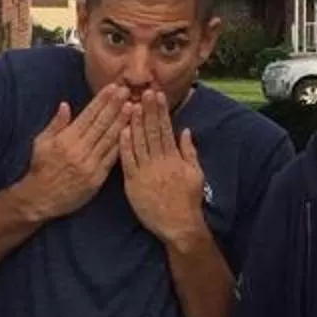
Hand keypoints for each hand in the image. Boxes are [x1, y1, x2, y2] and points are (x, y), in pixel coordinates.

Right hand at [13, 84, 132, 223]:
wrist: (41, 199)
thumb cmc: (41, 168)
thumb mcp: (41, 143)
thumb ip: (55, 124)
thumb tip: (65, 105)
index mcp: (66, 139)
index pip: (88, 115)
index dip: (102, 100)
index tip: (113, 88)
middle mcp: (79, 150)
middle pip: (102, 124)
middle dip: (116, 106)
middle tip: (128, 91)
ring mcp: (90, 164)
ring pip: (110, 139)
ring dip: (123, 122)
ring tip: (134, 107)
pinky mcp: (98, 178)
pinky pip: (112, 158)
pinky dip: (123, 144)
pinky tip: (131, 133)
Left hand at [120, 91, 208, 247]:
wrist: (179, 225)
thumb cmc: (189, 200)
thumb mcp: (195, 173)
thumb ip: (189, 151)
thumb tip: (186, 131)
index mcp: (174, 158)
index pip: (166, 129)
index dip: (160, 111)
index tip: (157, 95)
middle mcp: (160, 161)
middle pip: (151, 131)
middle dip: (147, 110)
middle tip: (142, 92)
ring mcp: (145, 172)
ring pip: (138, 143)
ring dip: (134, 123)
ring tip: (130, 105)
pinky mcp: (133, 183)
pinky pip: (127, 161)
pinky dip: (124, 146)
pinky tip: (121, 131)